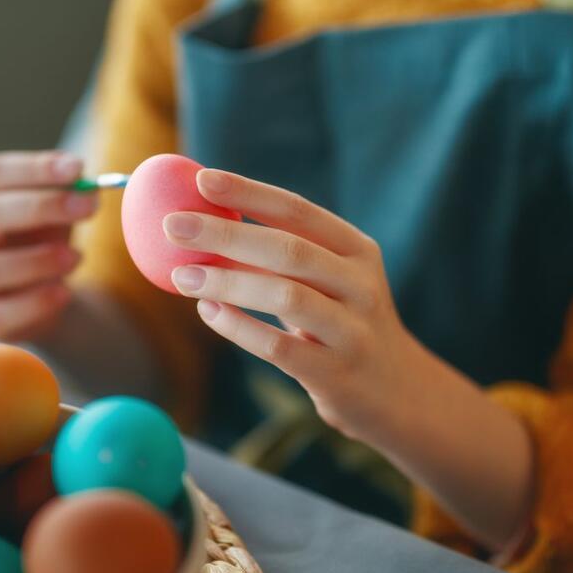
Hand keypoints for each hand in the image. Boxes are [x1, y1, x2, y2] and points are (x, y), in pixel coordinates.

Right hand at [0, 151, 96, 340]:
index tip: (78, 169)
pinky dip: (34, 303)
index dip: (34, 169)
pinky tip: (64, 293)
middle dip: (41, 207)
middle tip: (88, 207)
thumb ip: (70, 195)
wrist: (51, 298)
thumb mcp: (61, 215)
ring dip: (37, 260)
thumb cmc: (49, 244)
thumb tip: (87, 185)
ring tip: (77, 258)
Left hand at [163, 168, 411, 439]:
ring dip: (226, 283)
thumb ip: (286, 255)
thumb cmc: (344, 325)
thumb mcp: (333, 282)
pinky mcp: (336, 374)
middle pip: (288, 249)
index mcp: (357, 250)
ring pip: (285, 296)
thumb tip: (206, 222)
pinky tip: (207, 313)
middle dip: (226, 233)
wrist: (398, 393)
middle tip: (174, 226)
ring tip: (181, 276)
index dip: (249, 192)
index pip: (298, 211)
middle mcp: (361, 284)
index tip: (202, 179)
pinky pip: (278, 347)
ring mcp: (353, 330)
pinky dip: (238, 328)